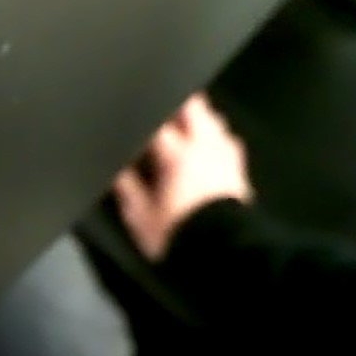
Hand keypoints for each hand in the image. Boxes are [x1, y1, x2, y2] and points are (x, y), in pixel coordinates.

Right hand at [113, 94, 252, 260]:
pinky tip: (209, 146)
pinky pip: (228, 142)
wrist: (222, 252)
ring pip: (215, 122)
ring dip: (200, 119)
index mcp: (176, 155)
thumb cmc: (179, 234)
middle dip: (178, 104)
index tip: (134, 114)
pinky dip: (216, 138)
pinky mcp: (239, 172)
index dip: (144, 116)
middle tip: (162, 106)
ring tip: (185, 124)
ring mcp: (225, 158)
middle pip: (194, 108)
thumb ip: (127, 187)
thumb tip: (116, 169)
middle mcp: (204, 149)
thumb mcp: (140, 216)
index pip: (158, 123)